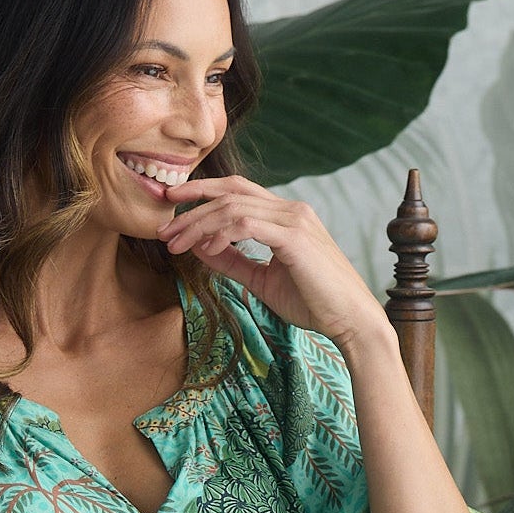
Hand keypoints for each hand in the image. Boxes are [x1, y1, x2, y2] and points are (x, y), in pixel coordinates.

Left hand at [159, 177, 388, 352]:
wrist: (351, 321)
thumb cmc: (313, 302)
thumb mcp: (263, 280)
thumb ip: (233, 261)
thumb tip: (200, 249)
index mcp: (286, 215)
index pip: (237, 191)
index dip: (201, 193)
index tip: (171, 208)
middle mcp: (291, 210)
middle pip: (230, 193)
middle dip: (190, 208)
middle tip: (162, 228)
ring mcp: (294, 220)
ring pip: (233, 208)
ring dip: (198, 224)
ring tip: (175, 243)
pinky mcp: (294, 237)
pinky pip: (246, 225)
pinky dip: (220, 235)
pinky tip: (205, 251)